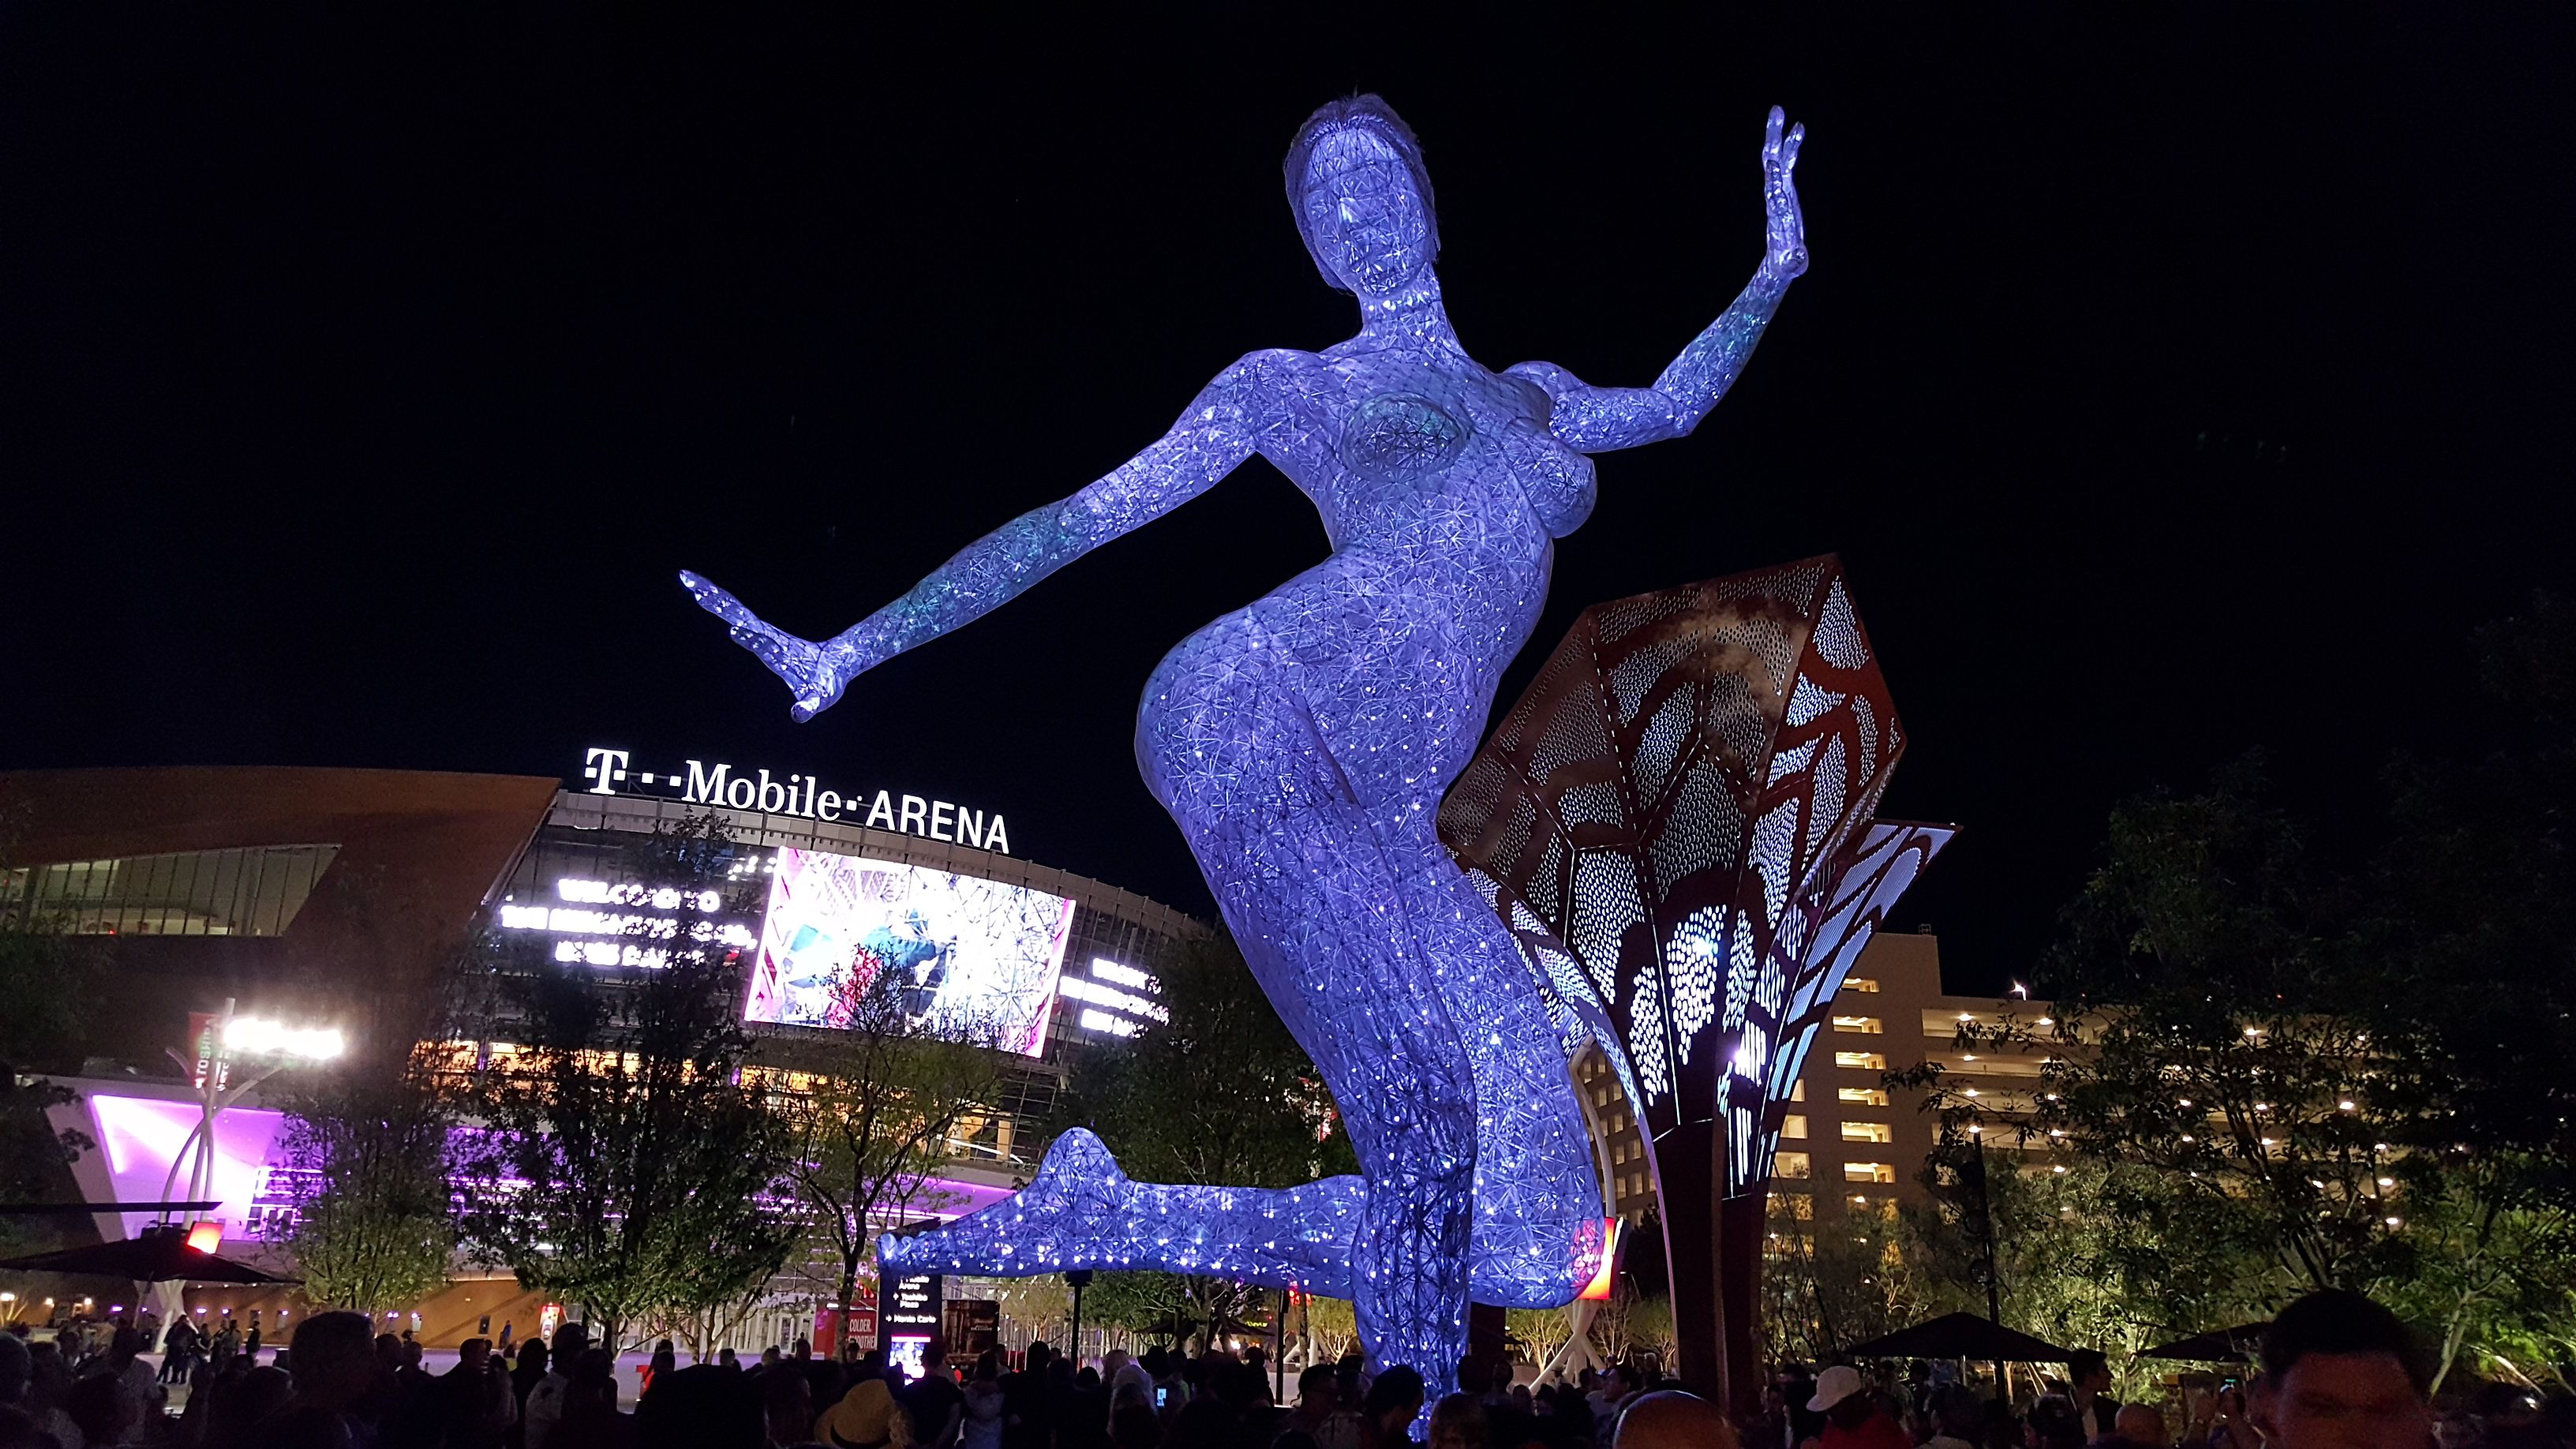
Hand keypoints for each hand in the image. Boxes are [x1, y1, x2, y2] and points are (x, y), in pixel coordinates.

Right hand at [680, 570, 853, 720]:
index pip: (762, 643)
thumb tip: (799, 714)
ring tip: (690, 581)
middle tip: (697, 591)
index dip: (750, 638)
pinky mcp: (758, 631)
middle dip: (720, 606)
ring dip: (714, 597)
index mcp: (780, 653)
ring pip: (735, 609)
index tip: (735, 630)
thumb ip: (809, 705)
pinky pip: (735, 612)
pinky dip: (718, 601)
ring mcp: (762, 631)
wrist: (834, 661)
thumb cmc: (824, 684)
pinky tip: (700, 590)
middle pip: (741, 617)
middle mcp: (768, 637)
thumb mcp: (819, 698)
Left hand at [1759, 105, 1806, 284]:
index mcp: (1777, 214)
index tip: (1775, 163)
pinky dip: (1792, 145)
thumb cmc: (1788, 263)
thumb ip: (1794, 260)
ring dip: (1779, 134)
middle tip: (1774, 114)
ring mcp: (1778, 190)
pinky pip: (1788, 161)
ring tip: (1780, 111)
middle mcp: (1774, 197)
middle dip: (1772, 140)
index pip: (1774, 195)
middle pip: (1770, 164)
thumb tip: (1797, 258)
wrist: (1780, 261)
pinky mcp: (1785, 188)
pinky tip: (1799, 126)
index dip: (1774, 180)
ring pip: (1777, 157)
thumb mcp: (1792, 264)